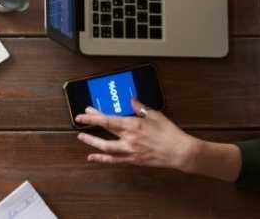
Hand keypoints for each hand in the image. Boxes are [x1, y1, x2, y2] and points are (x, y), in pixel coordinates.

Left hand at [75, 99, 198, 170]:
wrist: (179, 152)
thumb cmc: (169, 132)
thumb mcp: (155, 115)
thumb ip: (140, 107)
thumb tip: (131, 100)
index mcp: (133, 125)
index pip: (108, 119)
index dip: (94, 116)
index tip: (83, 112)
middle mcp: (128, 138)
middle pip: (105, 131)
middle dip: (91, 125)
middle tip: (79, 121)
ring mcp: (129, 151)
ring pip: (106, 147)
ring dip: (92, 142)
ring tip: (81, 138)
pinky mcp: (132, 160)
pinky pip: (114, 160)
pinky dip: (101, 159)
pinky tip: (92, 158)